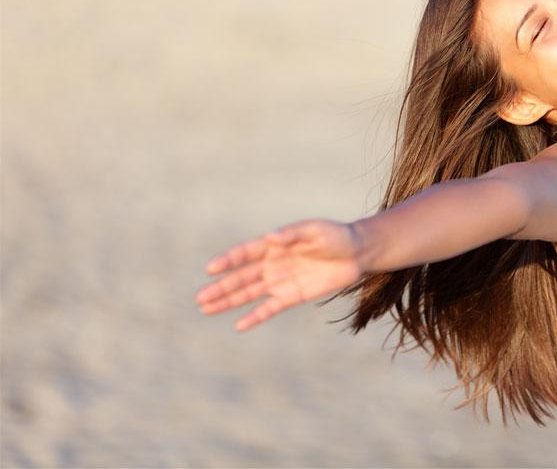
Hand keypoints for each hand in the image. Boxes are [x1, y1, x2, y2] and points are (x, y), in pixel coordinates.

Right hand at [196, 219, 363, 331]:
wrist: (357, 253)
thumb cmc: (335, 236)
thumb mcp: (314, 231)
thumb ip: (292, 234)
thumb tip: (271, 237)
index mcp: (274, 245)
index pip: (245, 254)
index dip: (228, 261)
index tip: (211, 269)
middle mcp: (272, 264)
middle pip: (241, 277)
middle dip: (221, 287)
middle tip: (199, 298)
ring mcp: (280, 281)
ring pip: (249, 294)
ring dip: (228, 301)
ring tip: (206, 309)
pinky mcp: (292, 296)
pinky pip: (269, 308)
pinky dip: (255, 317)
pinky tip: (238, 325)